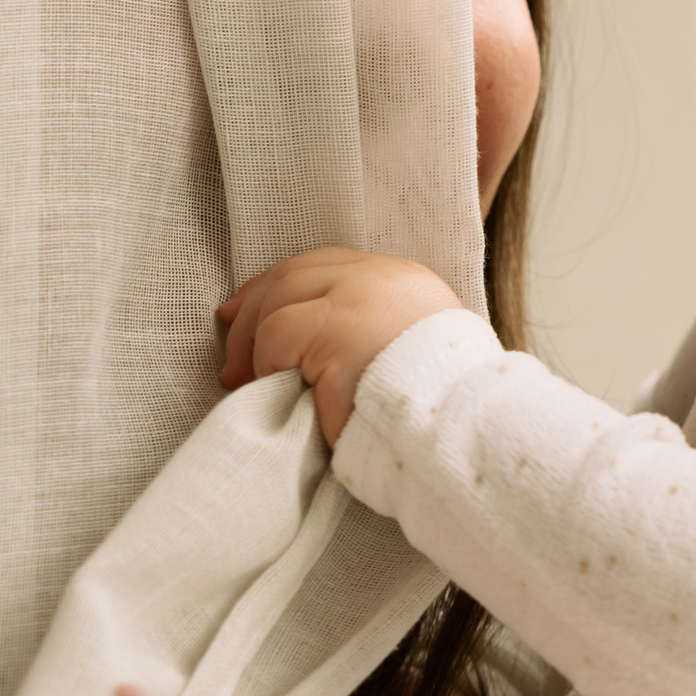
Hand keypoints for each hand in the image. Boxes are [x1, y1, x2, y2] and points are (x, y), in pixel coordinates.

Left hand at [219, 250, 462, 444]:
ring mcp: (362, 299)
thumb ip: (372, 330)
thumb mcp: (410, 351)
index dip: (277, 285)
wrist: (464, 432)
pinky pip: (278, 336)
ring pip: (279, 299)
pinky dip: (266, 363)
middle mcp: (384, 278)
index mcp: (405, 280)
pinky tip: (273, 390)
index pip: (327, 264)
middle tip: (231, 353)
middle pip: (295, 272)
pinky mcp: (339, 332)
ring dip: (254, 343)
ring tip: (247, 381)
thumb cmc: (435, 407)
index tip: (244, 312)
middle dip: (252, 308)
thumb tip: (309, 338)